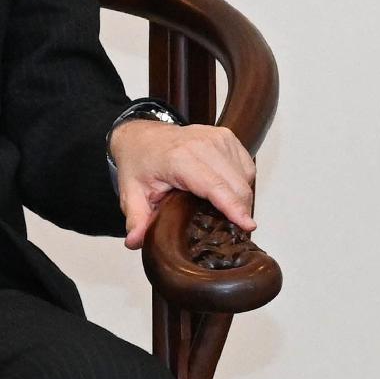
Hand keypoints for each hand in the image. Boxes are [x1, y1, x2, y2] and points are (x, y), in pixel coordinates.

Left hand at [112, 117, 256, 247]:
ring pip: (246, 176)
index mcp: (180, 159)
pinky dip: (242, 183)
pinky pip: (246, 166)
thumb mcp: (131, 194)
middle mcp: (203, 144)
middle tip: (232, 230)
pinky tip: (228, 192)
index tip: (248, 226)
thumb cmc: (140, 164)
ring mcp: (218, 138)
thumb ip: (136, 219)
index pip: (215, 186)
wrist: (143, 137)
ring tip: (227, 211)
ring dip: (242, 197)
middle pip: (236, 184)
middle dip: (240, 209)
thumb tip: (135, 242)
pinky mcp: (227, 137)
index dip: (233, 207)